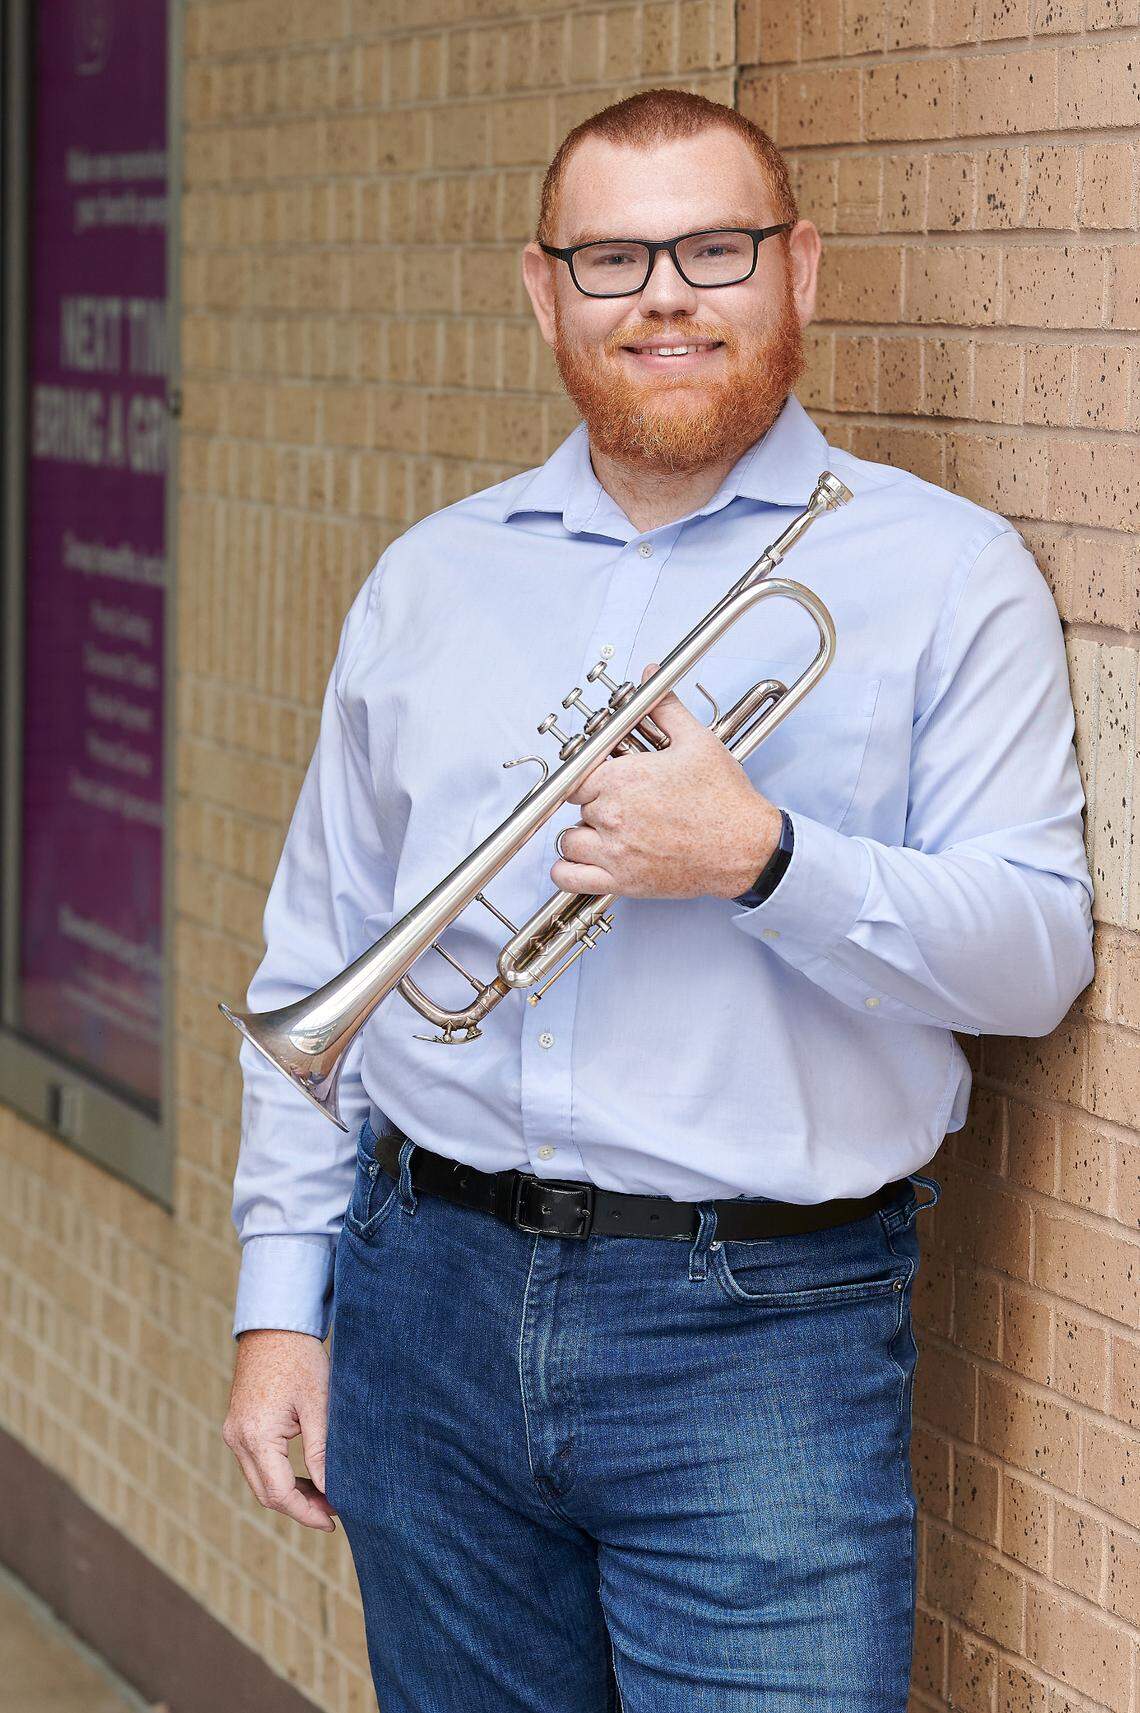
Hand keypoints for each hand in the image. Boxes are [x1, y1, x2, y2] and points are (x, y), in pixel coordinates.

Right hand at [222, 1329, 336, 1531]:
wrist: (274, 1325)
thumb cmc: (300, 1359)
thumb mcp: (318, 1404)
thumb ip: (321, 1450)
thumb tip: (330, 1490)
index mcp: (256, 1435)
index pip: (279, 1494)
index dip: (306, 1513)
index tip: (333, 1520)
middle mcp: (237, 1438)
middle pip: (265, 1494)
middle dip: (299, 1508)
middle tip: (333, 1510)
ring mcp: (233, 1433)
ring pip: (259, 1481)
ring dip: (288, 1493)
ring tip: (324, 1495)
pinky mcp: (237, 1426)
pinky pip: (255, 1464)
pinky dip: (278, 1475)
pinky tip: (305, 1476)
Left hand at [550, 662, 781, 900]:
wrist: (745, 846)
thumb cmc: (724, 801)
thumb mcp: (697, 742)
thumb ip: (664, 707)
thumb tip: (649, 678)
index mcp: (623, 779)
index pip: (576, 775)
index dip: (588, 775)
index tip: (600, 778)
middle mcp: (612, 815)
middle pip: (577, 806)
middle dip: (594, 804)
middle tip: (620, 804)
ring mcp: (615, 851)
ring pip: (569, 840)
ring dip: (582, 835)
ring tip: (605, 831)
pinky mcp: (623, 881)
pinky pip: (570, 877)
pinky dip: (567, 870)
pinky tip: (580, 861)